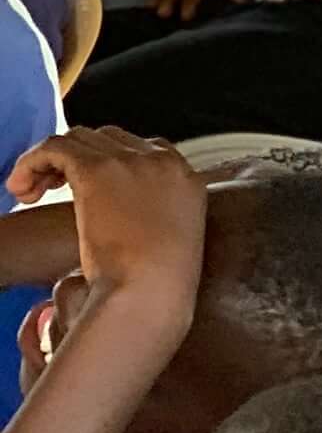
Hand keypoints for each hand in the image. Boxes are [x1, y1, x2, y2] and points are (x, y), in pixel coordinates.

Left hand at [5, 125, 207, 335]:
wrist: (148, 294)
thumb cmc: (156, 288)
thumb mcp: (171, 244)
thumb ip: (154, 215)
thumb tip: (122, 210)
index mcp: (187, 179)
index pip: (145, 150)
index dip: (111, 163)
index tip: (91, 188)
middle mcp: (162, 161)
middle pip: (109, 139)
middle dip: (79, 159)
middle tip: (57, 189)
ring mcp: (130, 161)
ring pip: (78, 138)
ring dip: (51, 160)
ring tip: (34, 192)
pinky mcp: (96, 168)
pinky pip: (53, 147)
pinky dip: (31, 163)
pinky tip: (24, 192)